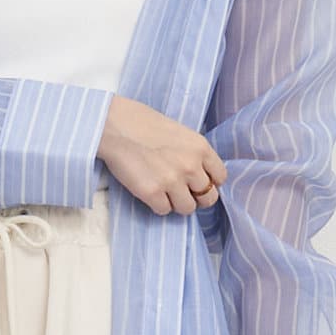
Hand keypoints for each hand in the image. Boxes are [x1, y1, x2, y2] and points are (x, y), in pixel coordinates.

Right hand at [97, 95, 227, 215]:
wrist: (115, 125)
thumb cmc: (143, 123)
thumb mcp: (180, 132)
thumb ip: (193, 153)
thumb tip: (199, 174)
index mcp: (200, 148)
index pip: (220, 178)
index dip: (210, 183)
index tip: (198, 183)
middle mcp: (191, 166)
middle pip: (208, 198)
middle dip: (196, 197)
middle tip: (182, 192)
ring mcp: (172, 181)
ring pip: (187, 208)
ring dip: (177, 203)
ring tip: (164, 192)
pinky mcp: (152, 193)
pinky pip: (164, 211)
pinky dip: (157, 205)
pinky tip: (149, 191)